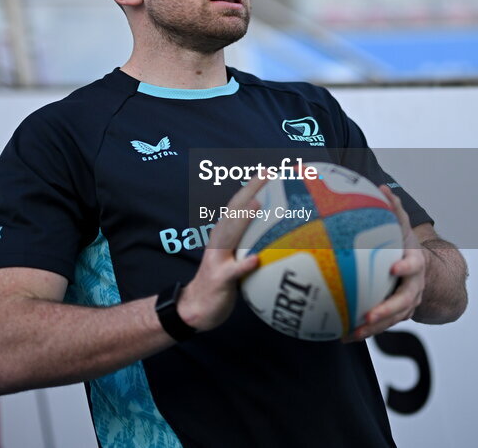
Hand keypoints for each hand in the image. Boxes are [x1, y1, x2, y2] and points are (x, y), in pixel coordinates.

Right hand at [177, 178, 264, 331]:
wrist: (196, 307)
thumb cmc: (223, 280)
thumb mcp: (237, 257)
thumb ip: (253, 243)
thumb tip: (281, 234)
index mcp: (225, 233)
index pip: (239, 204)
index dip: (252, 186)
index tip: (270, 170)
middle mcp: (219, 240)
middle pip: (234, 210)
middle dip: (250, 190)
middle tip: (267, 174)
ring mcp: (217, 258)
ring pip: (231, 234)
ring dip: (244, 219)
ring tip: (260, 203)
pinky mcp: (219, 278)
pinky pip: (233, 271)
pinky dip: (244, 264)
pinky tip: (256, 259)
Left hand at [342, 185, 427, 341]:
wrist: (429, 273)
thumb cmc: (406, 246)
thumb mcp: (404, 227)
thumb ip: (395, 209)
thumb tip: (382, 187)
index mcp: (416, 264)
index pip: (414, 266)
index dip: (406, 268)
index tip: (394, 267)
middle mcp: (414, 287)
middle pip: (404, 302)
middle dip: (387, 310)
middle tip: (369, 315)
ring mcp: (407, 304)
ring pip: (392, 320)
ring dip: (373, 328)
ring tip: (352, 333)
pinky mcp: (396, 316)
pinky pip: (381, 326)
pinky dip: (363, 331)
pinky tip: (342, 336)